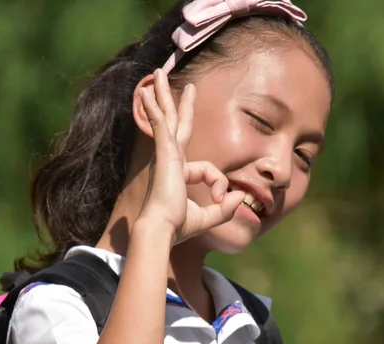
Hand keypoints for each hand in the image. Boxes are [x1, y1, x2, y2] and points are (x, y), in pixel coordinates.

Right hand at [137, 69, 244, 244]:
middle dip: (178, 104)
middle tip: (183, 85)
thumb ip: (226, 208)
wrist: (163, 229)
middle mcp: (171, 160)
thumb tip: (240, 197)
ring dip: (162, 95)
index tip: (220, 199)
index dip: (219, 184)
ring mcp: (166, 154)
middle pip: (176, 124)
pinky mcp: (164, 153)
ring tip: (157, 74)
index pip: (208, 170)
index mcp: (179, 173)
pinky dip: (153, 109)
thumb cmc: (179, 226)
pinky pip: (160, 124)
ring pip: (166, 117)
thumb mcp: (209, 217)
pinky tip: (143, 93)